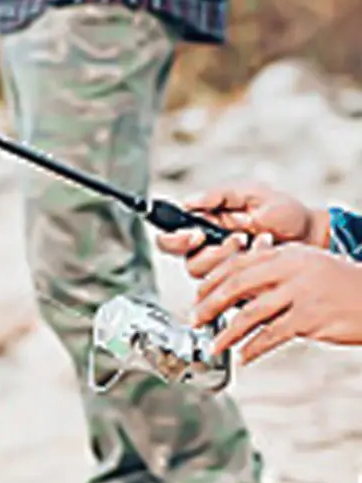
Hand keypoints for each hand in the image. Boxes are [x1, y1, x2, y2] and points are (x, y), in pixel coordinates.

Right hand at [156, 182, 325, 277]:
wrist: (312, 236)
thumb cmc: (285, 214)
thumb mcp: (252, 194)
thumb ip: (219, 195)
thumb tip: (188, 201)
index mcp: (204, 227)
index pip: (170, 239)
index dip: (175, 240)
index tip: (197, 234)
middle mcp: (209, 250)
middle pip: (188, 262)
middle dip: (212, 253)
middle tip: (236, 239)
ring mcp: (225, 269)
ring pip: (207, 278)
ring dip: (233, 260)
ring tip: (255, 242)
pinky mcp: (239, 285)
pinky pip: (230, 287)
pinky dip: (250, 268)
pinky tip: (264, 253)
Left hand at [192, 235, 361, 362]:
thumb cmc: (345, 286)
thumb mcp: (311, 268)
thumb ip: (277, 274)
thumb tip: (238, 290)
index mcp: (290, 254)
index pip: (239, 263)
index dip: (212, 281)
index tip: (198, 296)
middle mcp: (293, 269)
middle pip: (236, 286)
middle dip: (210, 305)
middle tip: (196, 319)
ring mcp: (302, 293)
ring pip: (250, 313)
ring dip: (227, 332)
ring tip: (215, 344)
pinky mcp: (311, 318)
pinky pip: (271, 335)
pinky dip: (253, 348)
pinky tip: (245, 356)